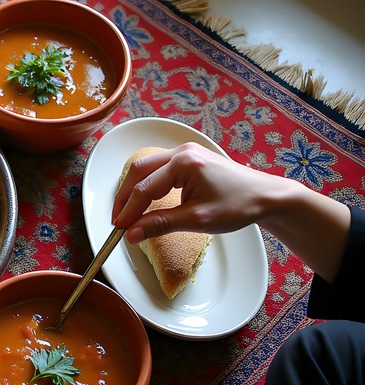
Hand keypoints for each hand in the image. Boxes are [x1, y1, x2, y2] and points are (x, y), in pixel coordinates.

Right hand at [112, 143, 277, 242]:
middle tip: (118, 220)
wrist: (267, 196)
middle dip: (125, 197)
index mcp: (184, 163)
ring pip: (147, 167)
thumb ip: (161, 224)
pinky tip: (145, 199)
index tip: (119, 229)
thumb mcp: (197, 219)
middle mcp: (182, 151)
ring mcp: (186, 152)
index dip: (128, 210)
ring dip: (134, 189)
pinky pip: (158, 168)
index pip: (145, 188)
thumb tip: (132, 234)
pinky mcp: (189, 158)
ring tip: (127, 212)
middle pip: (139, 171)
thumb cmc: (238, 206)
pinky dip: (147, 184)